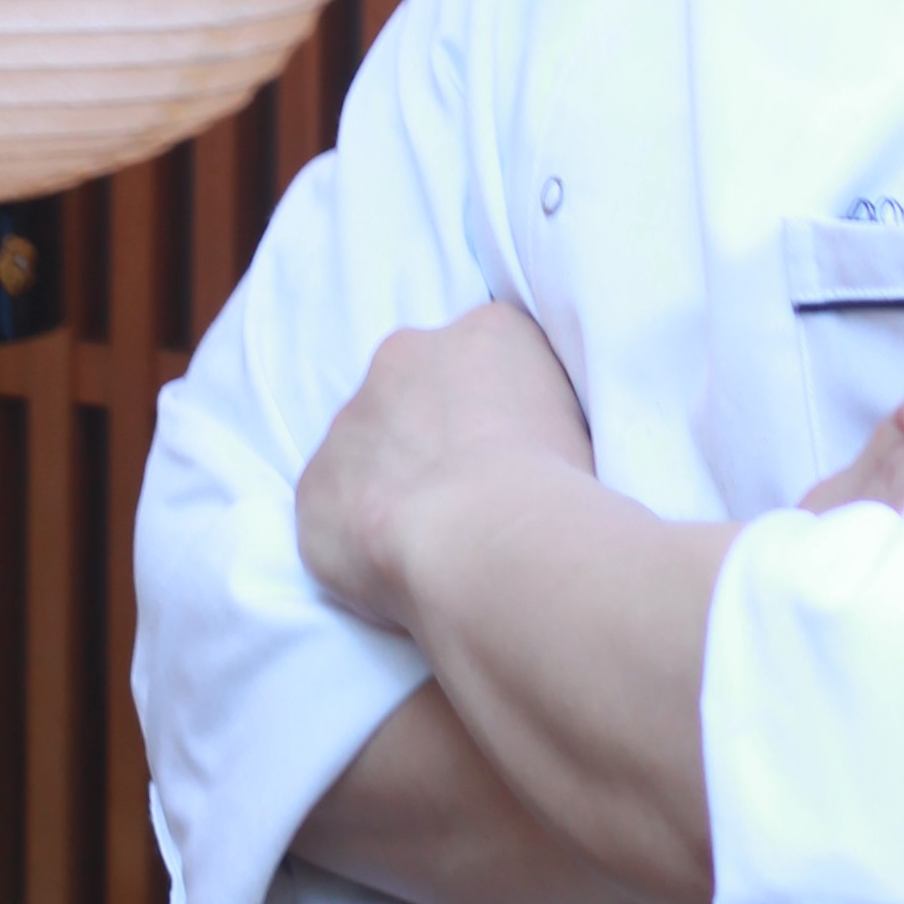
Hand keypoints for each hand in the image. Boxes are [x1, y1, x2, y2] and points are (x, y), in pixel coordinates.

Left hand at [297, 301, 596, 633]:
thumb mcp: (589, 426)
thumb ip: (551, 414)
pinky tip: (394, 570)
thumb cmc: (562, 487)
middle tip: (469, 499)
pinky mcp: (314, 485)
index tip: (514, 460)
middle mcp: (407, 355)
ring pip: (369, 448)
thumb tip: (542, 438)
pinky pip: (334, 508)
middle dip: (433, 436)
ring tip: (434, 542)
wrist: (490, 540)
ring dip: (392, 483)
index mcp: (489, 334)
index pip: (490, 358)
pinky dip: (356, 534)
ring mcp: (351, 419)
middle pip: (418, 391)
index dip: (501, 414)